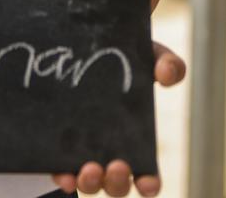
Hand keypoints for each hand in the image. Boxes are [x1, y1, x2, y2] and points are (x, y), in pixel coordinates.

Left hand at [51, 39, 185, 195]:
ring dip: (91, 182)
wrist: (80, 42)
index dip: (149, 183)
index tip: (147, 183)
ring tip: (90, 169)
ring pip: (89, 182)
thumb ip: (165, 61)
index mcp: (134, 138)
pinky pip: (59, 169)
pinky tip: (64, 175)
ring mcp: (81, 149)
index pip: (147, 174)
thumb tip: (168, 74)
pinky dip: (62, 176)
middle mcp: (109, 150)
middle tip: (118, 166)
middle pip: (117, 183)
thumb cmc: (121, 56)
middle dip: (118, 182)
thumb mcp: (145, 54)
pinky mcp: (57, 145)